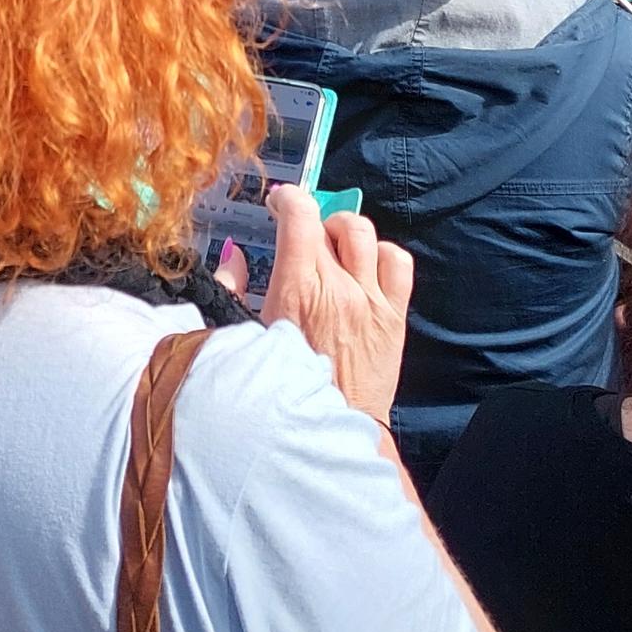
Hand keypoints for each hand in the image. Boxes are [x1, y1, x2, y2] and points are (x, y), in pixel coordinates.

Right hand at [258, 184, 413, 426]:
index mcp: (296, 291)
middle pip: (325, 224)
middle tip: (298, 240)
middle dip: (307, 224)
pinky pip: (397, 262)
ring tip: (332, 249)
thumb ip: (234, 288)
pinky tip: (365, 269)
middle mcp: (336, 288)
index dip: (287, 199)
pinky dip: (381, 255)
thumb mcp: (244, 336)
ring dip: (342, 232)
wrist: (325, 432)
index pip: (299, 215)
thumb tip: (236, 255)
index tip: (279, 204)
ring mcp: (369, 301)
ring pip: (361, 232)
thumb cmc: (279, 388)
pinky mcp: (393, 317)